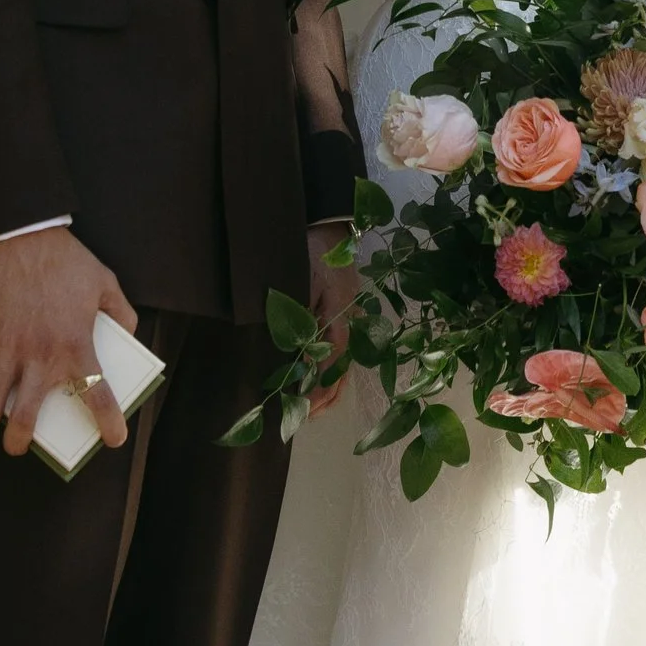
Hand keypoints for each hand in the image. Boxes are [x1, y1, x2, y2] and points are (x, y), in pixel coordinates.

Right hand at [0, 227, 136, 459]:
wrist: (20, 235)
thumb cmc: (64, 259)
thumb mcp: (105, 282)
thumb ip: (121, 312)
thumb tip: (129, 334)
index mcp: (76, 344)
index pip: (97, 394)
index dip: (108, 423)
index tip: (113, 438)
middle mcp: (40, 355)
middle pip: (26, 417)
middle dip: (20, 440)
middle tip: (19, 444)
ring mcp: (7, 348)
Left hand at [306, 218, 352, 414]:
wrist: (329, 227)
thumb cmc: (312, 252)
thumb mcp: (301, 281)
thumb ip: (298, 316)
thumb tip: (293, 352)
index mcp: (341, 317)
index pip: (330, 363)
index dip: (316, 388)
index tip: (301, 409)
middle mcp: (351, 324)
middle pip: (342, 370)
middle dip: (324, 396)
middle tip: (303, 418)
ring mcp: (352, 321)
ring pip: (344, 364)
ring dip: (329, 387)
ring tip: (313, 409)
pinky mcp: (347, 316)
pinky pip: (342, 351)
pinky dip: (332, 371)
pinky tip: (321, 380)